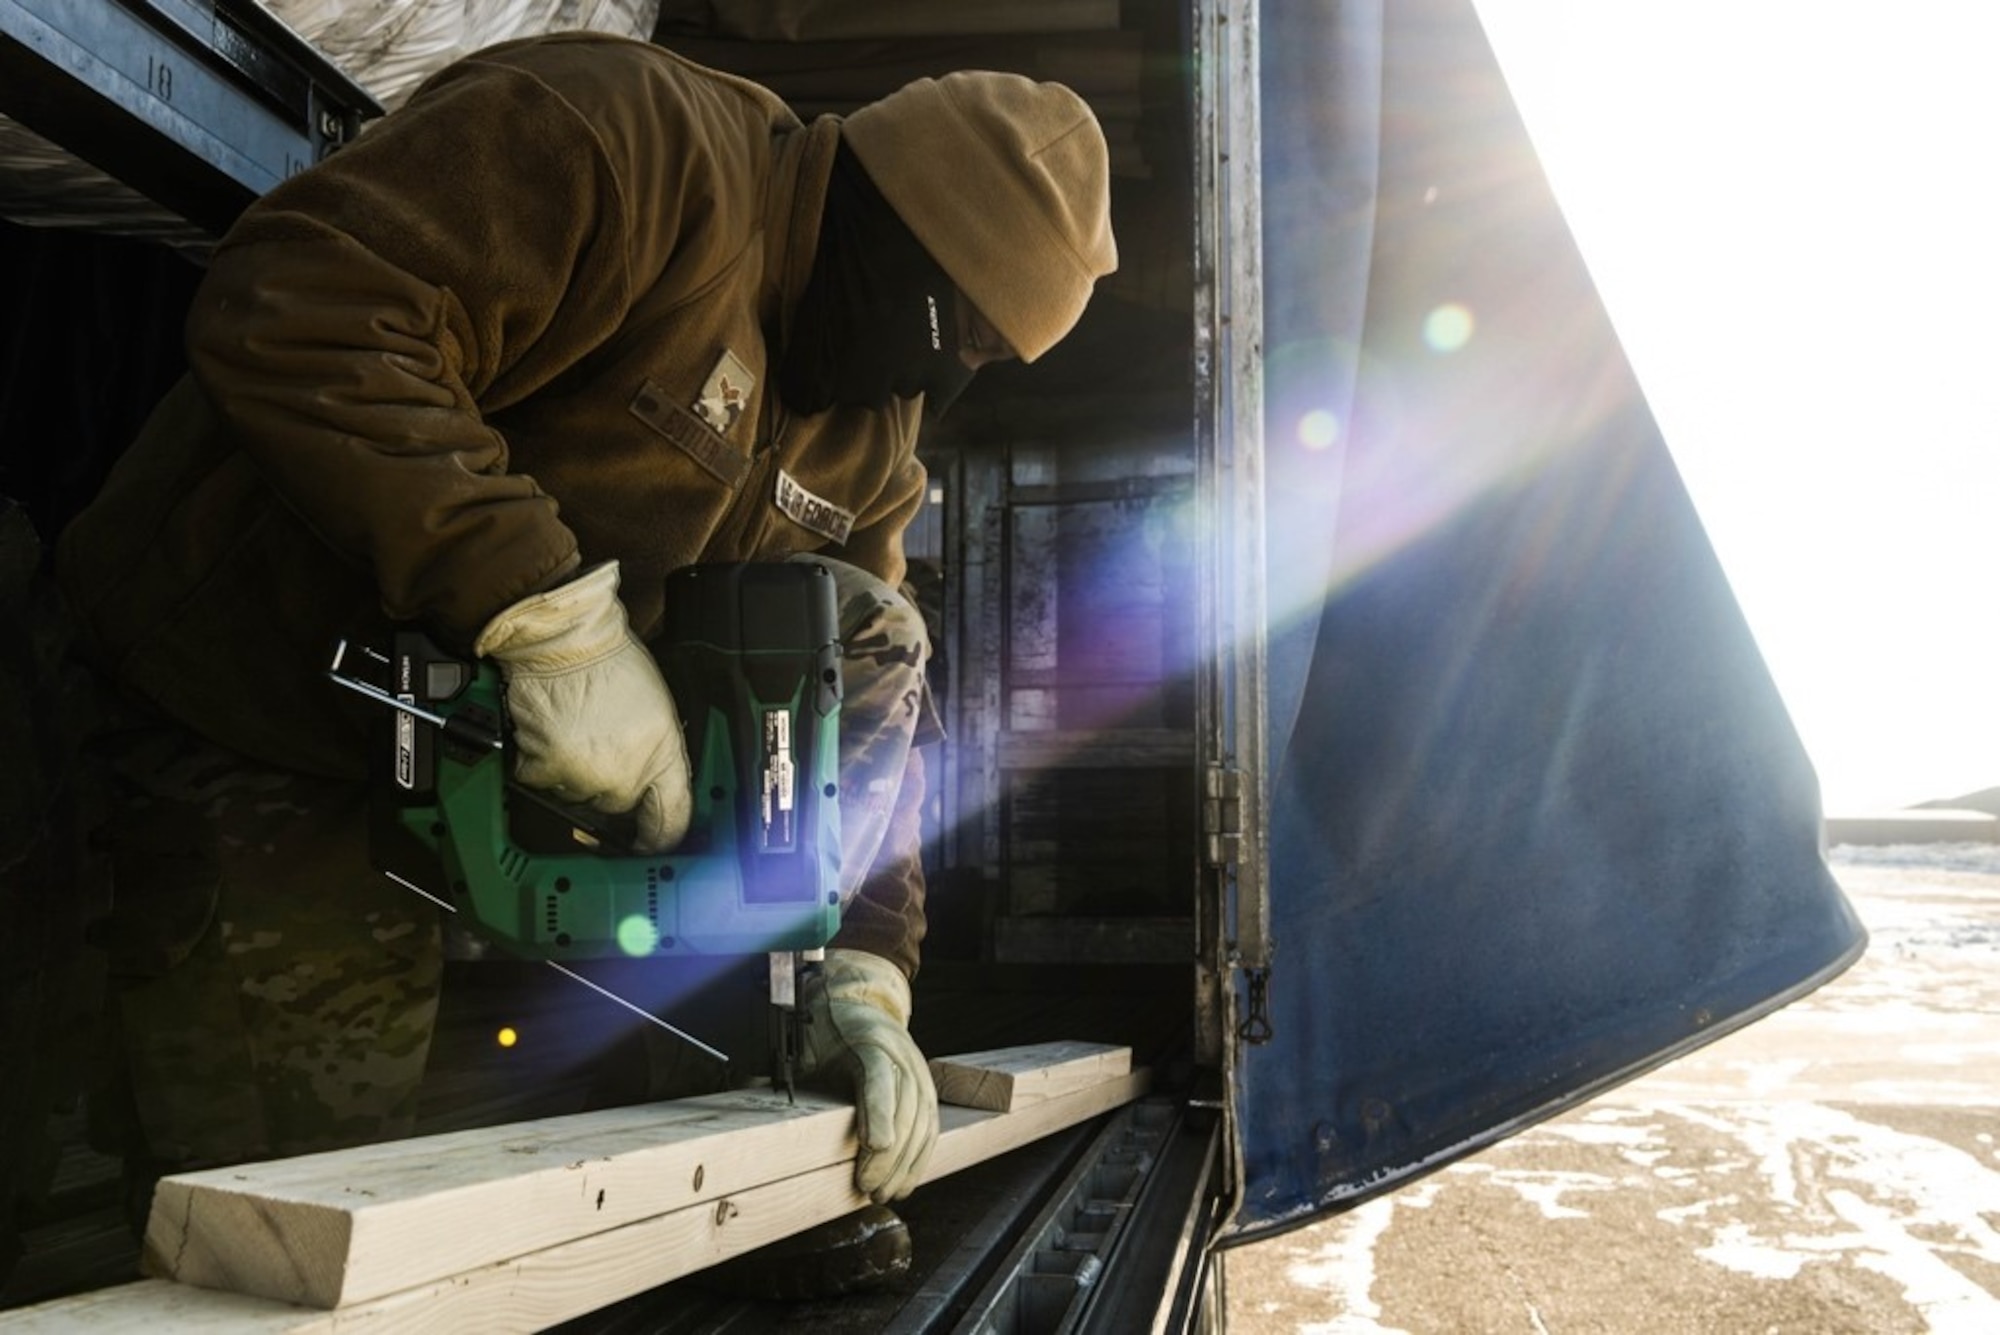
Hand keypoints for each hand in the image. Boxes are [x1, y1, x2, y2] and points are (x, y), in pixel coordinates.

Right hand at [473, 561, 691, 851]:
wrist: (567, 641)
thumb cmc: (612, 664)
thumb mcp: (659, 710)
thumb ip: (659, 754)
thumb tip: (652, 787)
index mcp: (663, 755)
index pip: (672, 820)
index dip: (662, 838)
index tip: (652, 843)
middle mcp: (626, 773)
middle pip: (618, 808)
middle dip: (609, 786)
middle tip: (601, 748)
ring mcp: (585, 775)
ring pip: (578, 797)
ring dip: (575, 775)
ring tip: (578, 732)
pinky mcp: (546, 769)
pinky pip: (541, 784)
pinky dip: (540, 765)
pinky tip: (552, 734)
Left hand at [799, 948, 938, 1202]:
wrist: (861, 1006)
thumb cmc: (827, 1029)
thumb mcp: (805, 1043)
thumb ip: (787, 1069)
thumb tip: (746, 1091)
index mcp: (868, 1039)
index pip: (878, 1076)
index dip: (879, 1112)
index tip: (875, 1145)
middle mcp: (901, 1055)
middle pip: (904, 1107)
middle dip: (890, 1154)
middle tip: (869, 1187)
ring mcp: (919, 1071)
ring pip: (922, 1121)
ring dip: (906, 1163)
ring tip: (886, 1193)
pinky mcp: (926, 1088)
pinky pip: (930, 1126)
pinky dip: (919, 1157)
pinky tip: (905, 1182)